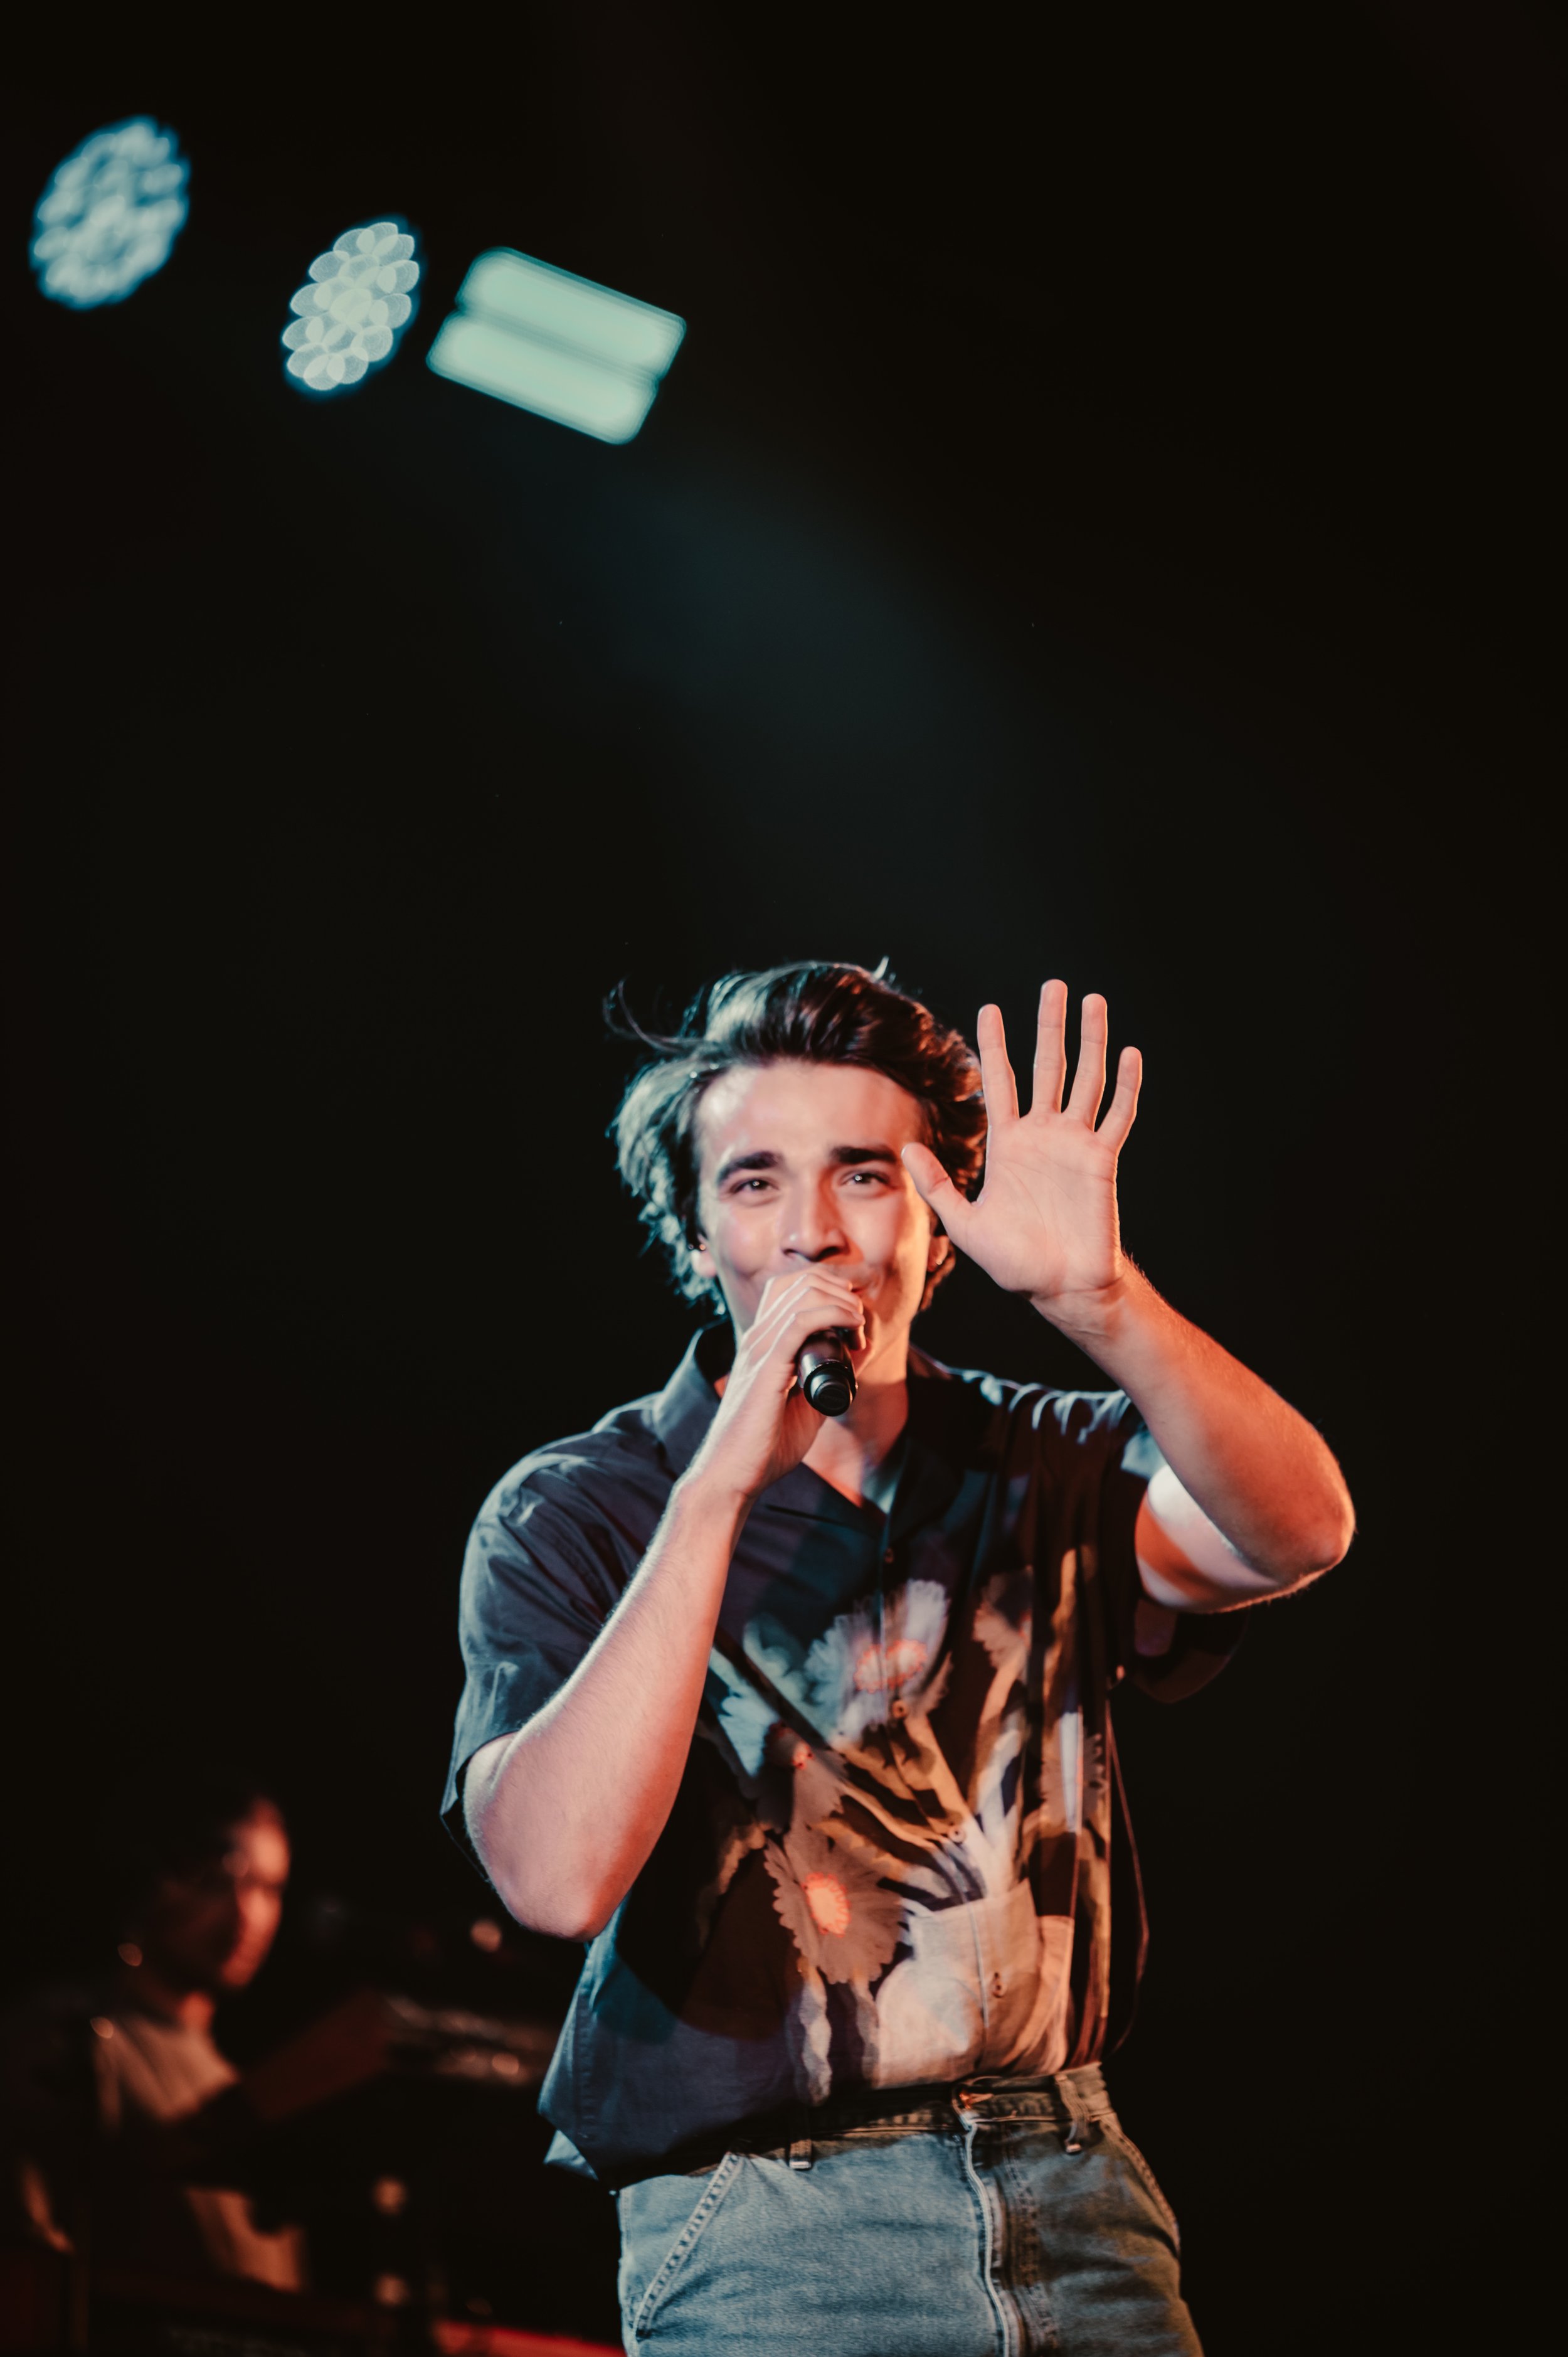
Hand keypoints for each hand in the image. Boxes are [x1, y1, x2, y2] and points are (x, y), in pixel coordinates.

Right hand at [685, 1268, 867, 1503]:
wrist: (732, 1476)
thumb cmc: (763, 1447)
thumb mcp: (804, 1405)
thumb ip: (823, 1381)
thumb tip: (856, 1356)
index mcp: (761, 1343)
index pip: (790, 1287)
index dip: (829, 1287)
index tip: (856, 1314)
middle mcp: (757, 1338)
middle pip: (801, 1281)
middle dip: (841, 1289)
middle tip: (861, 1320)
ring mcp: (758, 1349)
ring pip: (803, 1294)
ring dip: (843, 1301)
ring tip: (860, 1326)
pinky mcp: (765, 1367)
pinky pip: (799, 1322)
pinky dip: (833, 1315)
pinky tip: (852, 1326)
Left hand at [903, 982, 1141, 1329]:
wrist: (1062, 1287)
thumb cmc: (1015, 1262)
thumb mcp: (965, 1225)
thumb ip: (938, 1186)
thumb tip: (907, 1148)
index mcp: (1009, 1144)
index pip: (1000, 1082)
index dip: (996, 1045)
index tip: (990, 1009)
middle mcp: (1042, 1135)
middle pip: (1047, 1066)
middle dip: (1049, 1025)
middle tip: (1053, 985)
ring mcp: (1074, 1144)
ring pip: (1086, 1080)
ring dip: (1092, 1041)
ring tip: (1094, 1002)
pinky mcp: (1101, 1159)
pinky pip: (1117, 1116)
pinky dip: (1126, 1086)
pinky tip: (1131, 1055)